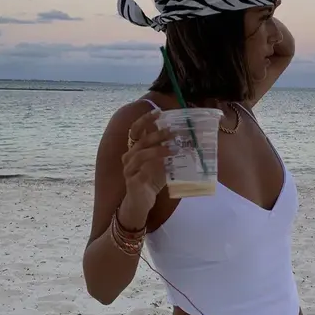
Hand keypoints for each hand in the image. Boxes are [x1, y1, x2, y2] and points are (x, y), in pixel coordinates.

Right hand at [119, 110, 173, 226]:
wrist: (141, 203)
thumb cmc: (151, 181)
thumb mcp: (162, 164)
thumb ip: (168, 152)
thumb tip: (185, 140)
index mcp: (135, 149)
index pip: (137, 130)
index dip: (146, 120)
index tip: (159, 112)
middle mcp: (129, 156)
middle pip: (141, 140)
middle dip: (157, 134)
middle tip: (173, 132)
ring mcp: (128, 168)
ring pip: (140, 154)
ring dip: (157, 149)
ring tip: (173, 148)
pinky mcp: (131, 180)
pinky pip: (141, 170)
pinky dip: (153, 166)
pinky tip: (166, 164)